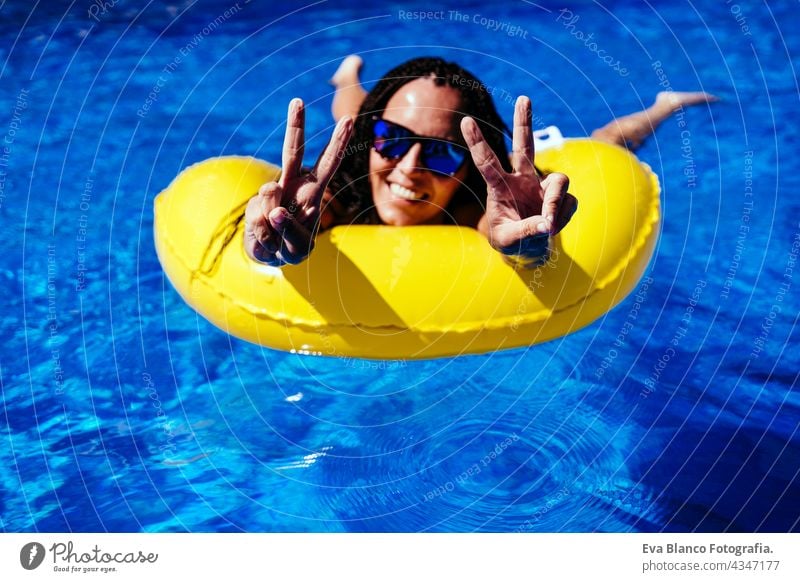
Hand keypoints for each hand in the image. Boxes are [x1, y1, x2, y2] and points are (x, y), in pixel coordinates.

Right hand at [244, 98, 352, 265]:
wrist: (266, 255)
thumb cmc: (290, 246)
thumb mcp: (297, 246)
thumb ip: (289, 228)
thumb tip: (276, 205)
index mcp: (312, 191)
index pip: (328, 163)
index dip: (338, 143)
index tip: (347, 120)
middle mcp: (292, 185)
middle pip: (292, 151)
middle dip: (295, 125)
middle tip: (298, 100)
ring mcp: (272, 194)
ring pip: (269, 193)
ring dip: (276, 226)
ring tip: (279, 238)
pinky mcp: (254, 205)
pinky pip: (260, 219)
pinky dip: (266, 236)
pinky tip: (267, 239)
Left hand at [461, 96, 576, 253]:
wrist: (528, 251)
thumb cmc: (509, 243)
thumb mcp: (508, 242)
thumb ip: (525, 232)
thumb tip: (547, 224)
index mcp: (499, 188)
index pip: (486, 162)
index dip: (477, 142)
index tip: (466, 120)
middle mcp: (521, 180)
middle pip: (525, 146)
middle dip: (524, 122)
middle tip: (523, 98)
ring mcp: (542, 186)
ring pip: (560, 181)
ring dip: (555, 204)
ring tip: (548, 226)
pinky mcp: (560, 197)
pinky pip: (569, 203)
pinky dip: (562, 218)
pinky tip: (552, 229)